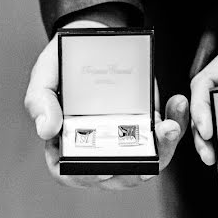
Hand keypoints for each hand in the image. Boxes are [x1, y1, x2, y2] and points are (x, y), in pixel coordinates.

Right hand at [25, 20, 187, 189]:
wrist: (91, 39)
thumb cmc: (62, 63)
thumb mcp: (44, 77)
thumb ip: (40, 102)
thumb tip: (45, 130)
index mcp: (65, 145)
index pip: (71, 173)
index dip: (86, 178)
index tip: (104, 170)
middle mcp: (96, 149)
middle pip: (117, 174)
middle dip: (136, 169)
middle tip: (146, 156)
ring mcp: (124, 140)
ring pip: (147, 159)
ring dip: (163, 148)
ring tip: (168, 126)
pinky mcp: (146, 125)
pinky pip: (164, 135)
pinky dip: (175, 124)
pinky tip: (176, 105)